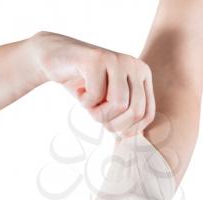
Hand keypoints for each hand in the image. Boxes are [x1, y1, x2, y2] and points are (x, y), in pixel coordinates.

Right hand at [31, 31, 155, 135]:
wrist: (55, 58)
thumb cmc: (85, 85)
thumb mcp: (110, 102)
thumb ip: (126, 114)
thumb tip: (135, 137)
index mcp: (143, 75)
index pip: (147, 114)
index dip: (129, 130)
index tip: (111, 127)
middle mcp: (134, 65)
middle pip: (135, 112)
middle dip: (113, 123)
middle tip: (96, 115)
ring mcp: (117, 60)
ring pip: (119, 104)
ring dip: (98, 113)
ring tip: (88, 104)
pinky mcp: (97, 59)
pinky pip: (97, 95)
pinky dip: (84, 102)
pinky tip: (78, 91)